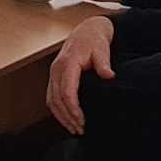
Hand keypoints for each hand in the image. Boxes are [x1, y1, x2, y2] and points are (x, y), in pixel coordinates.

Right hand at [47, 17, 115, 133]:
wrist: (86, 31)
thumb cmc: (94, 40)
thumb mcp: (101, 49)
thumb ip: (104, 63)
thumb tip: (108, 75)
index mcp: (68, 63)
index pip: (66, 91)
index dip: (73, 108)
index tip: (82, 120)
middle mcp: (56, 69)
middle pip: (57, 99)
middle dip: (68, 117)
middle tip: (80, 129)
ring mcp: (53, 73)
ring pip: (51, 100)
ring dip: (61, 116)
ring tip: (74, 129)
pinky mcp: (55, 77)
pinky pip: (51, 97)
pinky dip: (58, 110)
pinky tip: (67, 119)